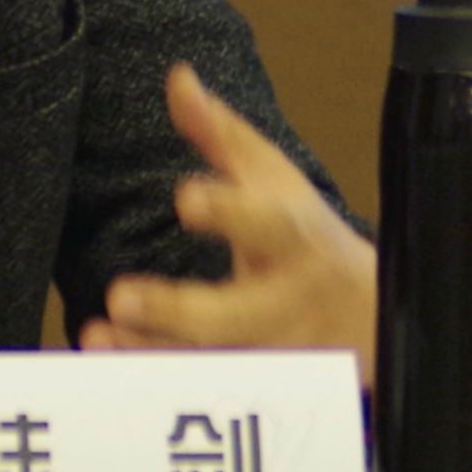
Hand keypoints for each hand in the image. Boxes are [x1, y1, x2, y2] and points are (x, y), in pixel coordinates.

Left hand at [80, 63, 377, 386]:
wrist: (372, 318)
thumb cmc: (304, 236)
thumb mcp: (273, 178)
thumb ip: (220, 133)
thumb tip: (178, 79)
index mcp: (294, 237)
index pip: (269, 223)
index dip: (230, 210)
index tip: (187, 197)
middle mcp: (284, 301)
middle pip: (235, 314)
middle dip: (177, 309)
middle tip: (119, 296)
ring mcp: (268, 355)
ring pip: (210, 364)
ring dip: (151, 354)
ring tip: (99, 334)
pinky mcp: (251, 390)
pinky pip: (197, 392)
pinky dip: (149, 380)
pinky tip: (104, 359)